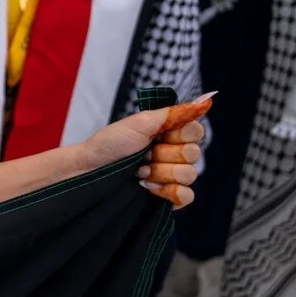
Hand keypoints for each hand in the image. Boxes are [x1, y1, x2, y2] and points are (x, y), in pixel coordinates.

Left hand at [79, 92, 213, 208]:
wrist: (88, 170)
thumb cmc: (109, 143)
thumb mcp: (140, 123)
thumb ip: (174, 113)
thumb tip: (207, 99)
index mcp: (170, 134)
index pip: (197, 132)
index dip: (180, 134)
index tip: (159, 134)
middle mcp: (174, 154)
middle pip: (194, 154)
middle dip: (165, 155)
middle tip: (143, 155)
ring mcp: (171, 177)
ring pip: (190, 175)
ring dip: (162, 172)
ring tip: (139, 172)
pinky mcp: (167, 197)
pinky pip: (187, 197)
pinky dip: (170, 192)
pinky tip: (148, 188)